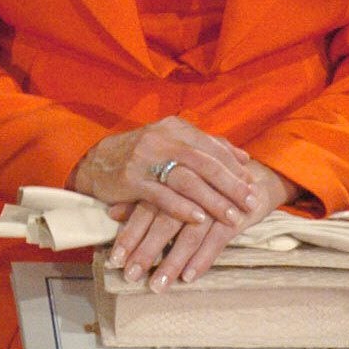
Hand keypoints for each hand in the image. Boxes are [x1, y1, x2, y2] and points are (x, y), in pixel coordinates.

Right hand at [71, 115, 257, 232]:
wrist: (95, 163)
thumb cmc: (142, 156)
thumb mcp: (171, 143)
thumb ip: (206, 147)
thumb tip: (244, 157)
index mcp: (174, 128)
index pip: (213, 147)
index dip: (235, 168)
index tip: (253, 186)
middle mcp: (161, 139)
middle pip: (205, 163)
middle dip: (231, 185)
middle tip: (250, 203)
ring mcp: (145, 159)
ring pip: (186, 180)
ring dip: (212, 200)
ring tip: (231, 217)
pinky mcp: (131, 179)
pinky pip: (162, 195)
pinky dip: (183, 208)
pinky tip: (199, 220)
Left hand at [106, 160, 296, 290]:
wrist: (250, 179)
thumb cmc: (202, 185)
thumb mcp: (172, 188)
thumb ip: (144, 199)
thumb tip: (111, 213)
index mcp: (172, 181)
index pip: (145, 209)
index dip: (129, 234)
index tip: (115, 259)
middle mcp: (190, 191)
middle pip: (164, 222)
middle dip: (146, 251)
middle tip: (130, 276)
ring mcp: (214, 202)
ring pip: (189, 234)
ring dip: (172, 262)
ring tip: (157, 286)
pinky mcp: (235, 215)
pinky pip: (217, 240)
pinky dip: (202, 258)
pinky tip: (188, 276)